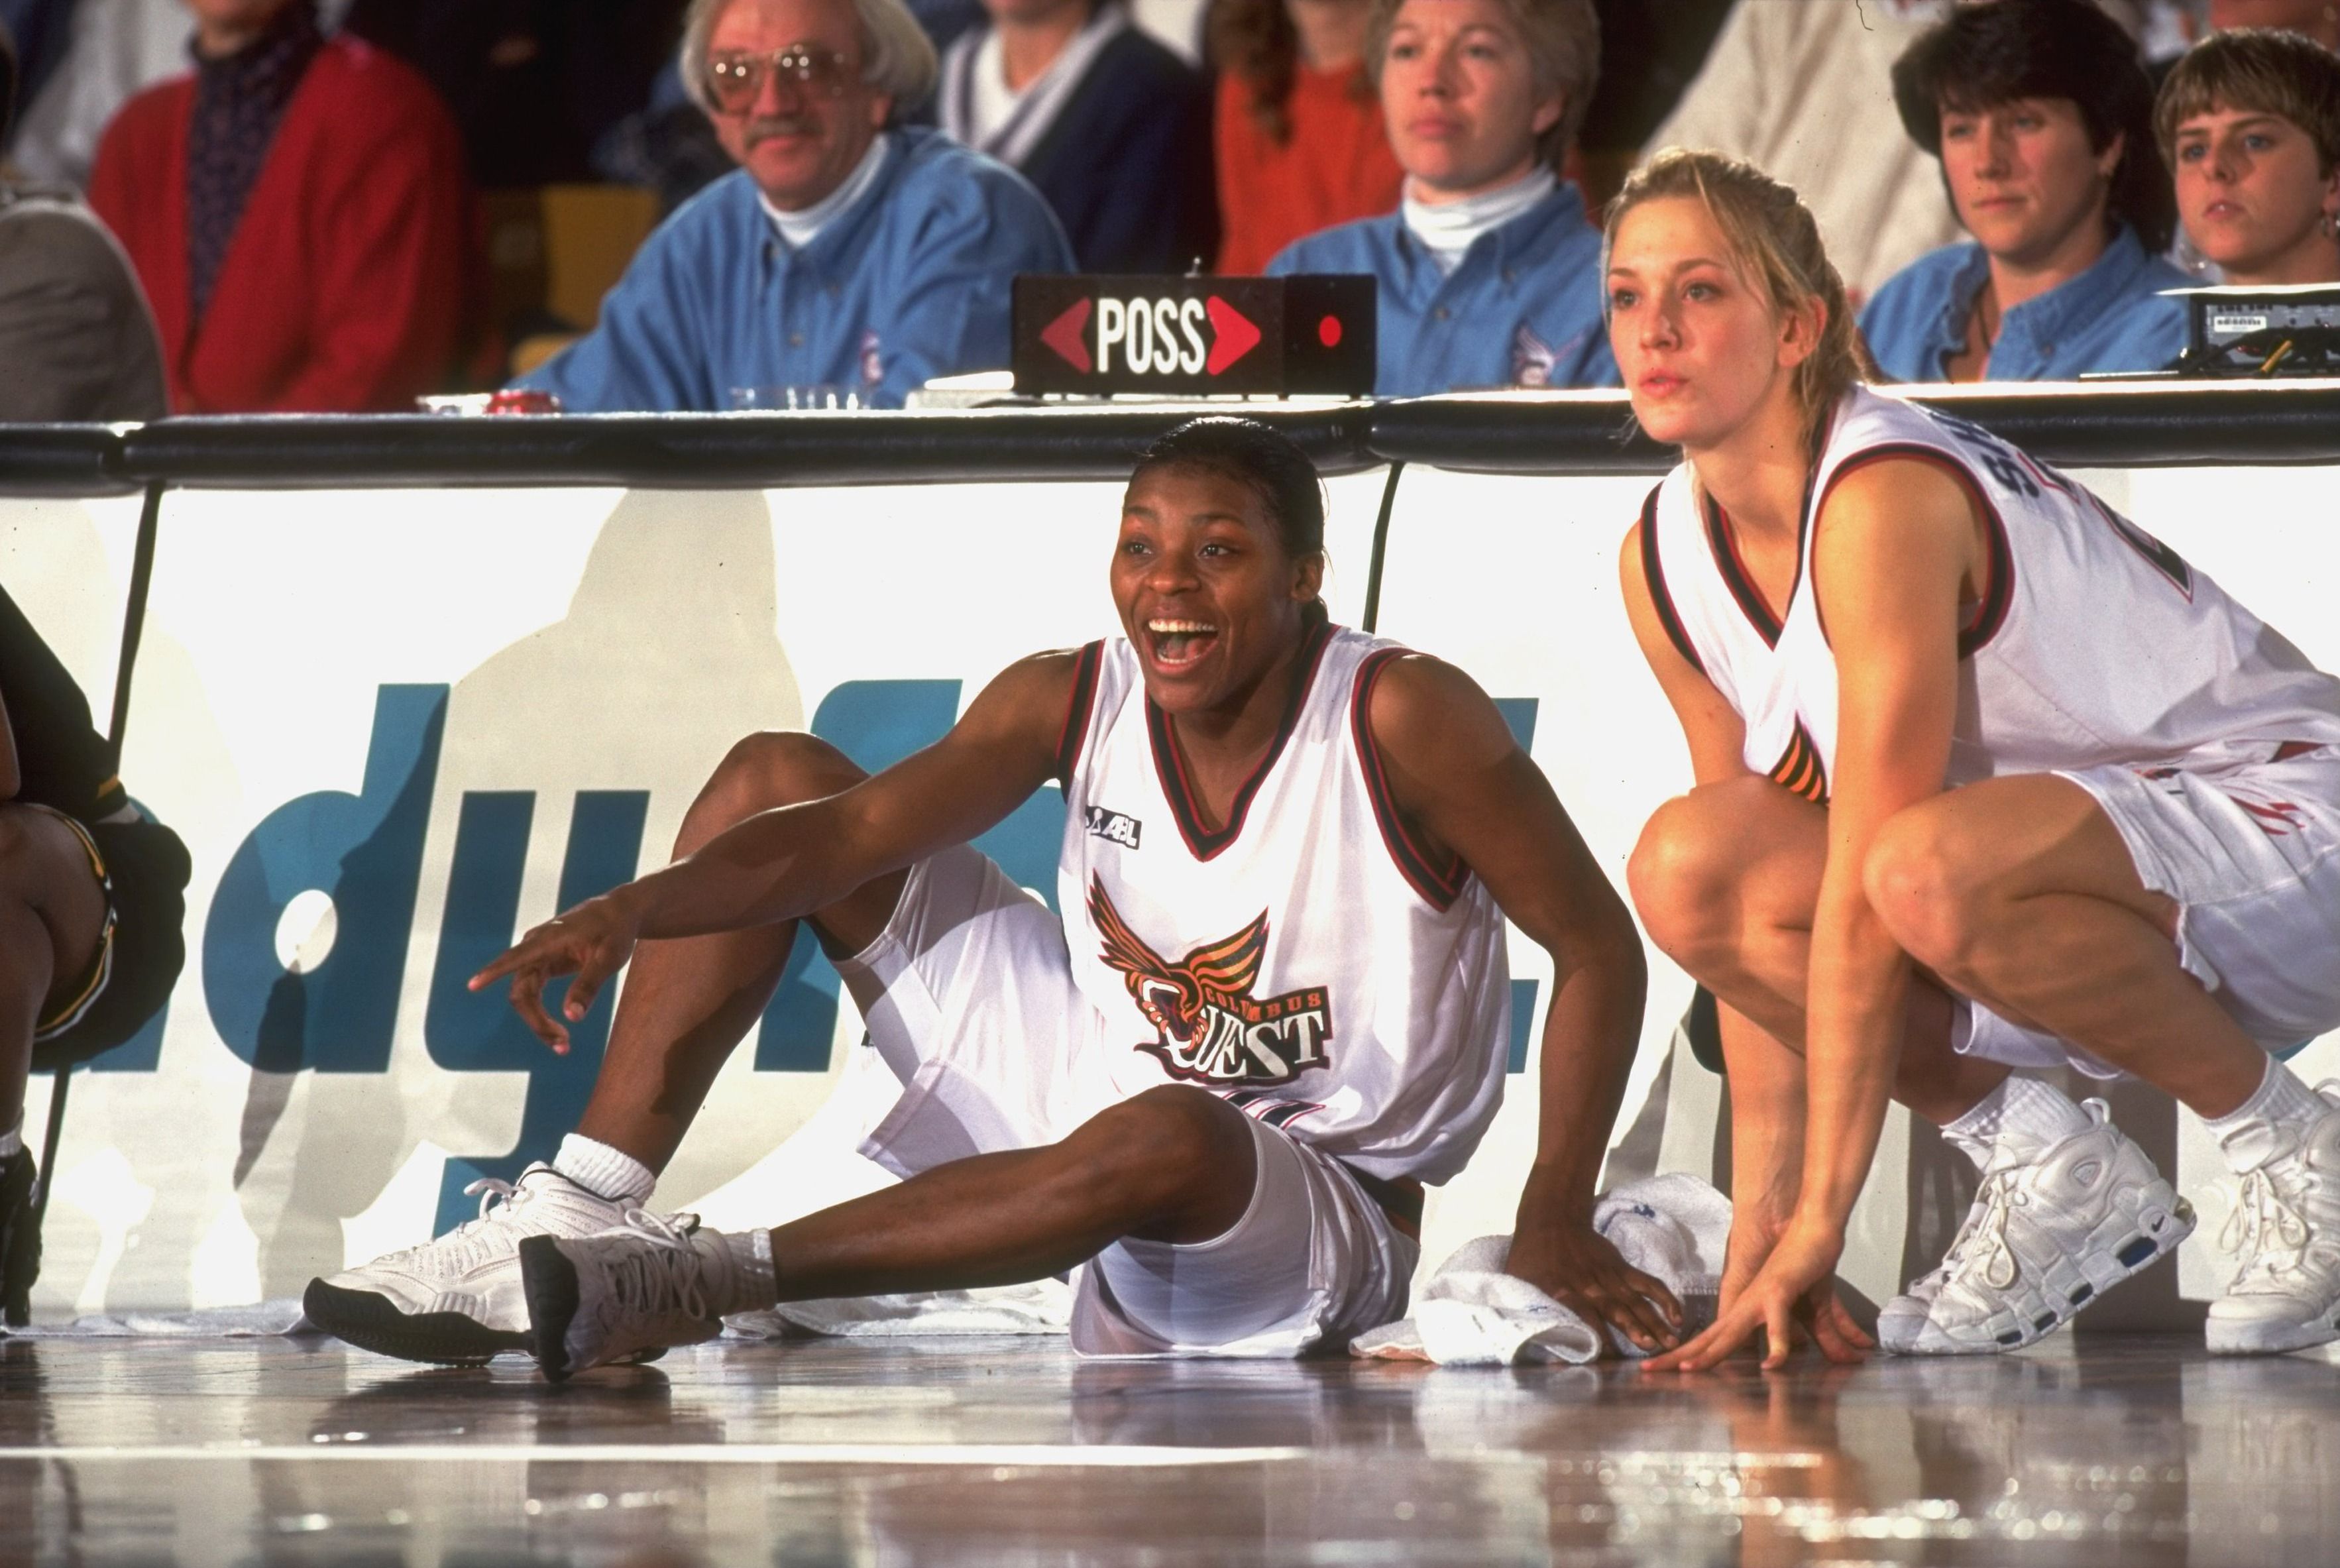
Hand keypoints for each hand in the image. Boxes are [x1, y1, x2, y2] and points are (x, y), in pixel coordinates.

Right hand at [468, 888, 643, 1052]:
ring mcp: (536, 956)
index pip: (515, 957)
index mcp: (550, 939)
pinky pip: (532, 993)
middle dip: (536, 1021)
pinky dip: (542, 1014)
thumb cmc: (615, 931)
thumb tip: (572, 1017)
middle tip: (563, 1046)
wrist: (618, 913)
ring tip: (563, 1045)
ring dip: (538, 1022)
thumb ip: (589, 985)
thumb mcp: (610, 958)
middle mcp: (536, 946)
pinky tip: (557, 1032)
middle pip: (521, 991)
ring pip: (524, 996)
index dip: (493, 972)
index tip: (473, 985)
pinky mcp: (542, 964)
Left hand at [1506, 1184, 1683, 1353]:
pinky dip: (1663, 1298)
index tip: (1607, 1360)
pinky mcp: (1622, 1268)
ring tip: (1670, 1342)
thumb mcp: (1517, 1281)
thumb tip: (1524, 1336)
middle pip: (1615, 1310)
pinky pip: (1647, 1283)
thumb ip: (1524, 1307)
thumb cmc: (1531, 1256)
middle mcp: (1590, 1286)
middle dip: (1633, 1330)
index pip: (1584, 1317)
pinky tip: (1677, 1315)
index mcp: (1563, 1291)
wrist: (1550, 1220)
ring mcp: (1610, 1277)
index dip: (1597, 1337)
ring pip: (1635, 1301)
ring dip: (1653, 1322)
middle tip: (1650, 1349)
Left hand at [1644, 1216, 1870, 1371]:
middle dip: (1677, 1357)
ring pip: (1729, 1331)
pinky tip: (1772, 1365)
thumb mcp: (1816, 1313)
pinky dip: (1775, 1343)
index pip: (1711, 1341)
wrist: (1816, 1231)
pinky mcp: (1779, 1290)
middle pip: (1707, 1338)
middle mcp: (1745, 1306)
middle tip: (1646, 1371)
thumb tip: (1844, 1360)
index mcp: (1746, 1313)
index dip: (1687, 1356)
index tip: (1660, 1371)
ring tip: (1689, 1371)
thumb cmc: (1807, 1267)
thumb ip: (1825, 1338)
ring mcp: (1759, 1298)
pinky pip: (1775, 1322)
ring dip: (1710, 1352)